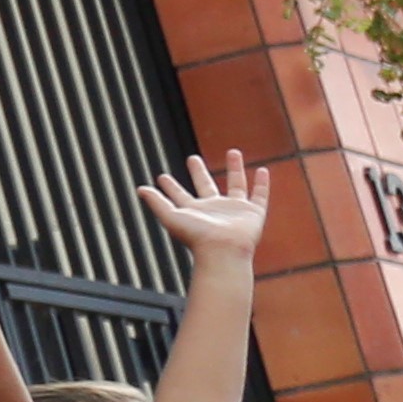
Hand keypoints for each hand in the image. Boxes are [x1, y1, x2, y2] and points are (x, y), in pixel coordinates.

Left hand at [140, 149, 271, 266]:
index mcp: (193, 212)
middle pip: (205, 186)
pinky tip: (263, 171)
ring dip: (235, 168)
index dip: (170, 187)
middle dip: (198, 172)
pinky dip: (262, 184)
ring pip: (236, 184)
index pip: (178, 195)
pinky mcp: (253, 213)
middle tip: (192, 158)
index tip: (161, 177)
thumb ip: (156, 202)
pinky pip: (260, 195)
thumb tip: (139, 188)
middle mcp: (214, 210)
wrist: (223, 250)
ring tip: (233, 151)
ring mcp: (235, 210)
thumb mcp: (171, 217)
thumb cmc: (196, 236)